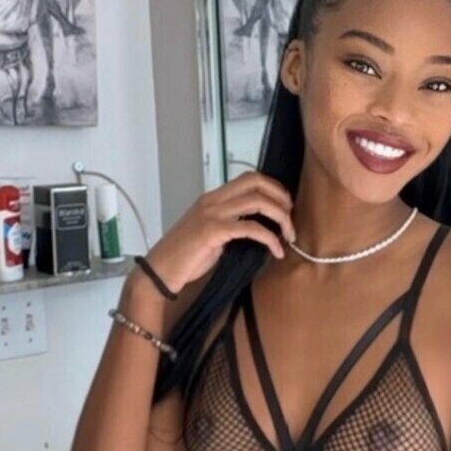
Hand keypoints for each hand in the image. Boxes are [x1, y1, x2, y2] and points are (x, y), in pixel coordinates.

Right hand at [142, 171, 295, 294]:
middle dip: (281, 196)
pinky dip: (270, 238)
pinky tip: (276, 251)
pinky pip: (251, 228)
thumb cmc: (184, 258)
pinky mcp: (213, 231)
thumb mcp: (210, 235)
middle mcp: (212, 200)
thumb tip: (259, 228)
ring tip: (289, 236)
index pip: (249, 178)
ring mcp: (212, 213)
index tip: (285, 208)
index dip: (273, 188)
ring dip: (280, 217)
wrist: (159, 272)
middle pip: (256, 181)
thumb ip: (231, 225)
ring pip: (257, 201)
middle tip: (290, 218)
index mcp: (212, 198)